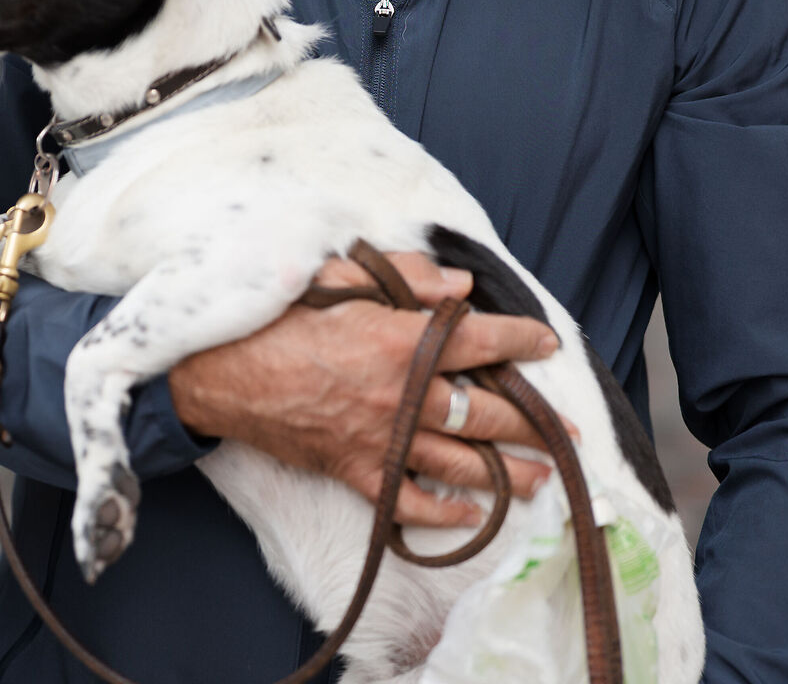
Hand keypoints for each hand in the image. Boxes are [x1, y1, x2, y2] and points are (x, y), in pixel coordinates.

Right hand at [167, 252, 565, 528]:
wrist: (219, 373)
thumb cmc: (274, 319)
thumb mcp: (336, 277)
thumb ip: (404, 277)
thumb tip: (459, 288)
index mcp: (401, 341)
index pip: (481, 342)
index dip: (521, 341)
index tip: (546, 343)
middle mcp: (402, 396)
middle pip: (487, 415)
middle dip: (536, 423)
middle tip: (567, 432)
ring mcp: (381, 440)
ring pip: (463, 463)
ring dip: (510, 473)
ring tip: (542, 477)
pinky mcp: (356, 471)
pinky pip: (411, 503)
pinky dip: (444, 511)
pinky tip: (471, 510)